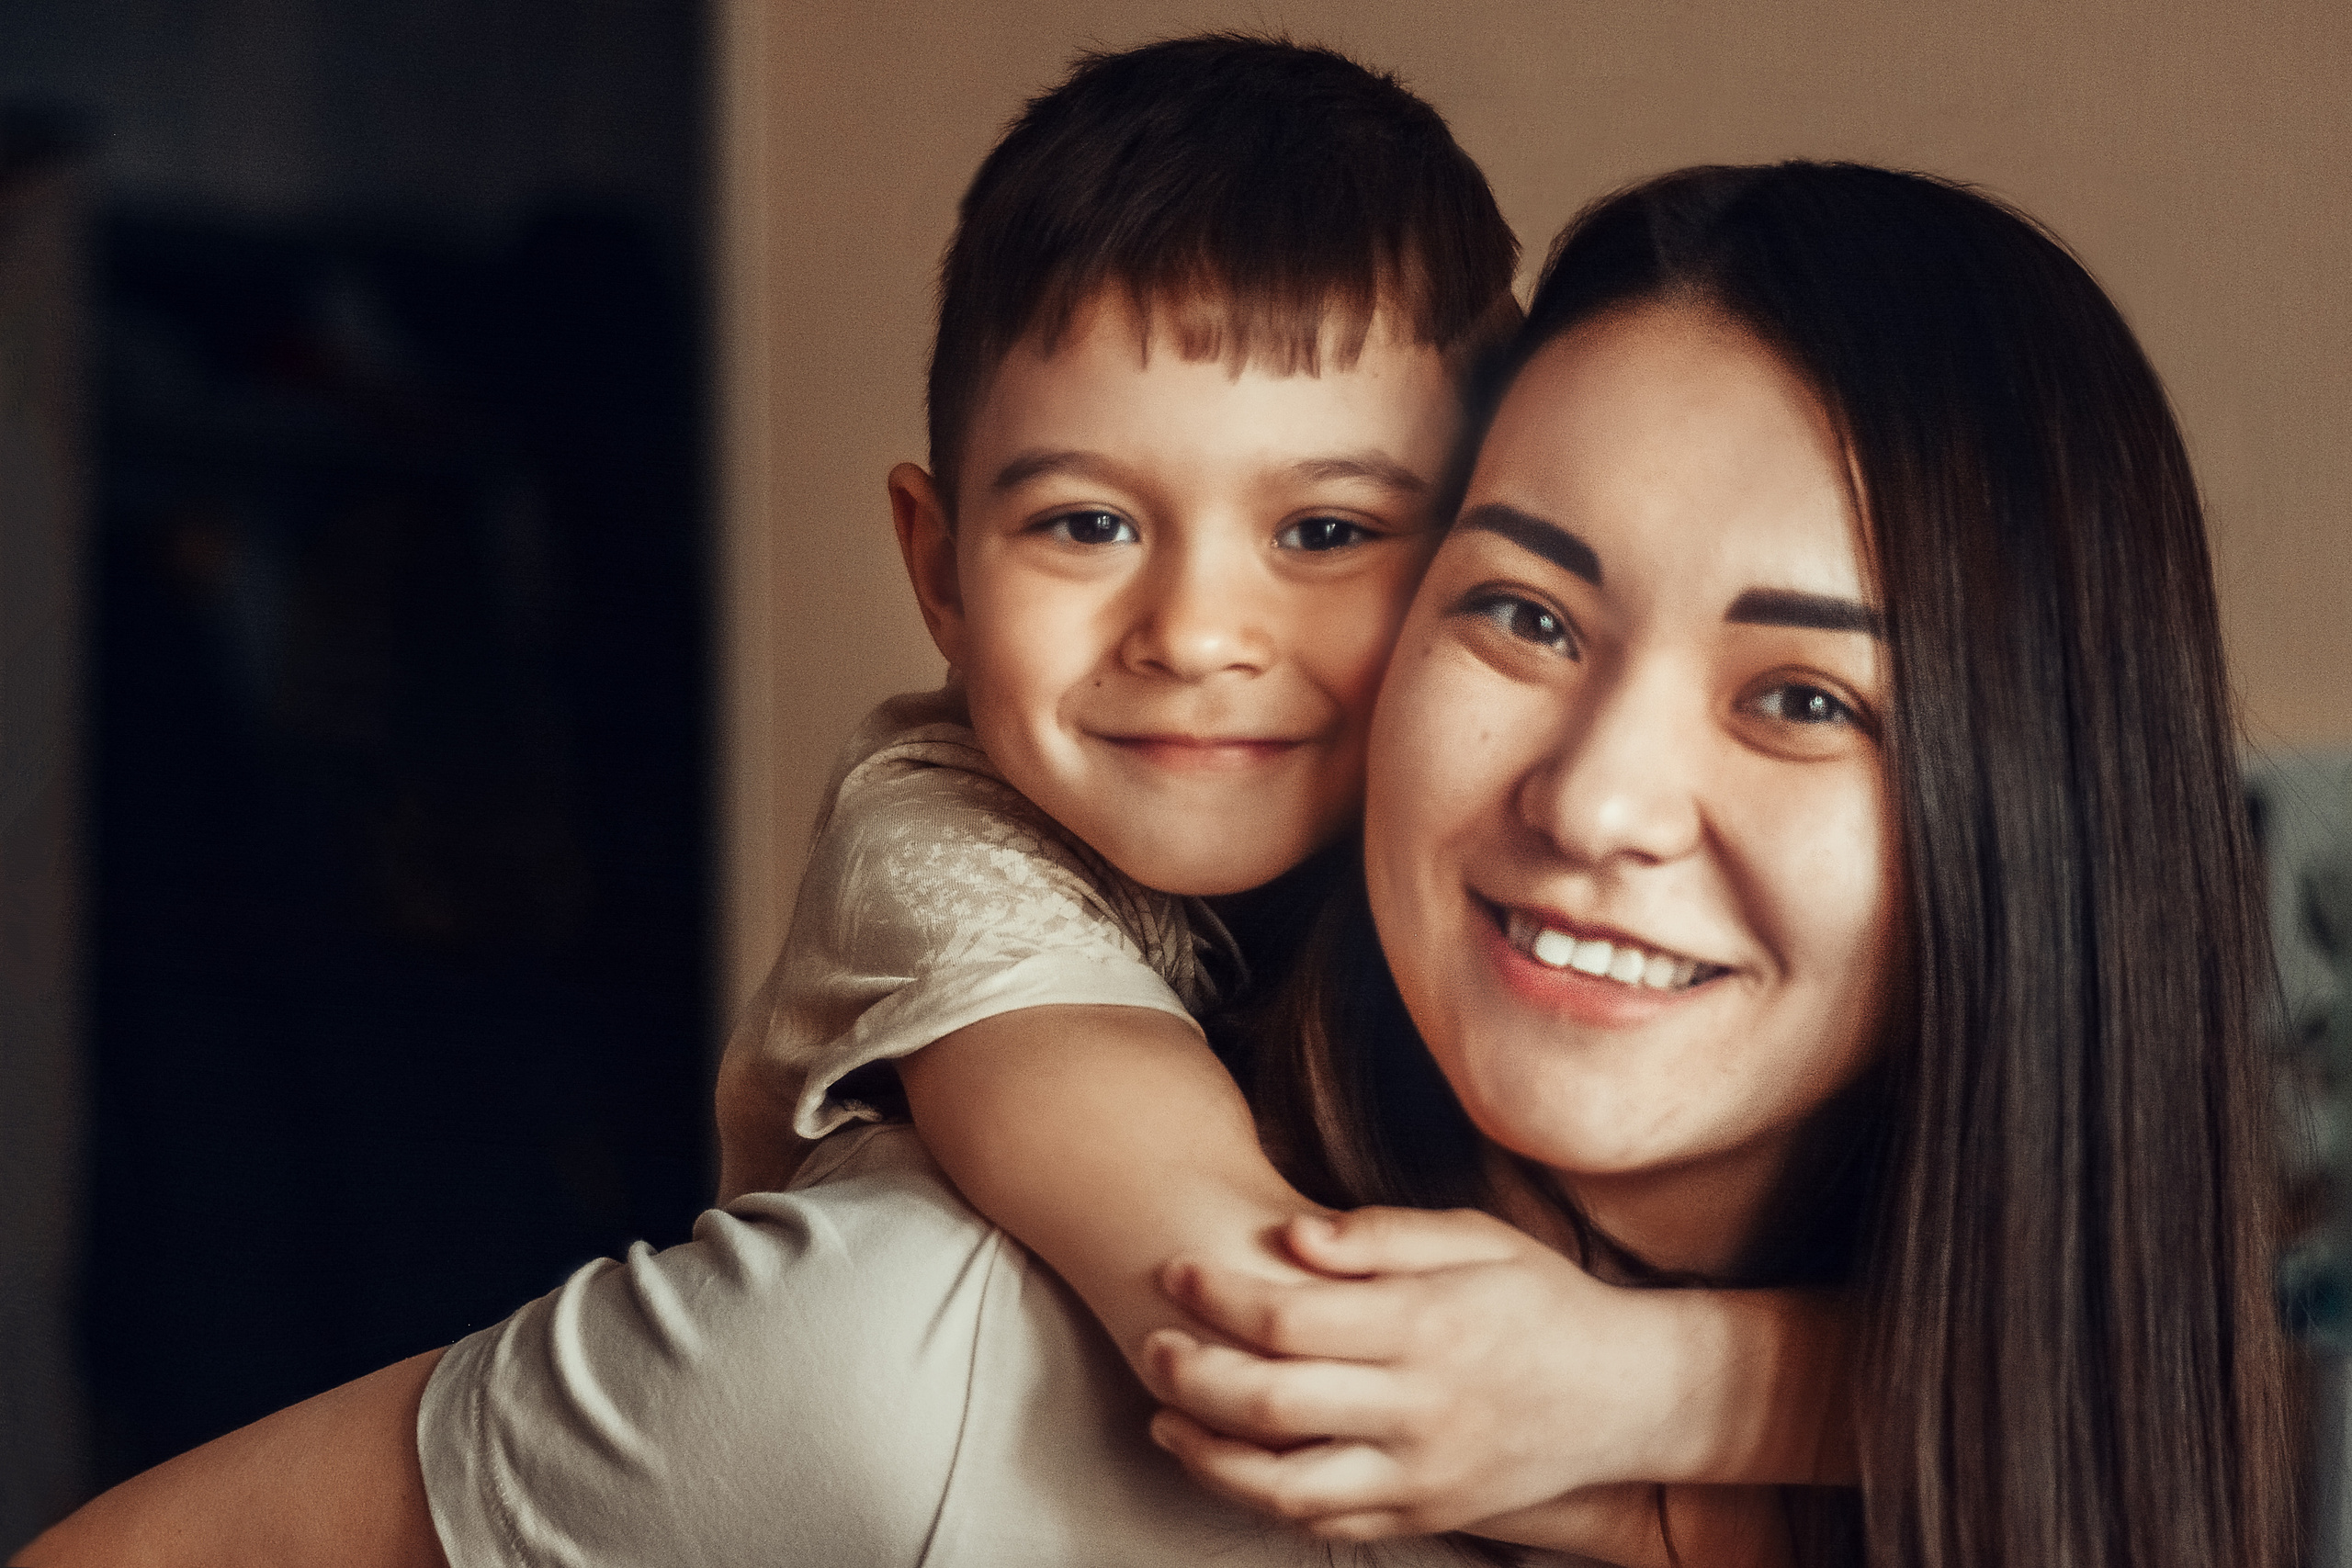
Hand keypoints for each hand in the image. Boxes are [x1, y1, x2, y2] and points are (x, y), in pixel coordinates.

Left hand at [1143, 1205, 1673, 1540]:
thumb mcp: (1475, 1237)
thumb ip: (1380, 1234)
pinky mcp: (1425, 1513)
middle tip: (1155, 1343)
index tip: (1177, 1274)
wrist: (1628, 1395)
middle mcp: (1420, 1408)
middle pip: (1272, 1403)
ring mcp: (1421, 1473)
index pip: (1291, 1317)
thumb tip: (1291, 1236)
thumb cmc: (1541, 1298)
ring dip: (1208, 1454)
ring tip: (1166, 1416)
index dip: (1218, 1296)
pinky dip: (1261, 1497)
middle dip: (1192, 1374)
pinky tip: (1227, 1462)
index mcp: (1426, 1326)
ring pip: (1285, 1485)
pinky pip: (1324, 1522)